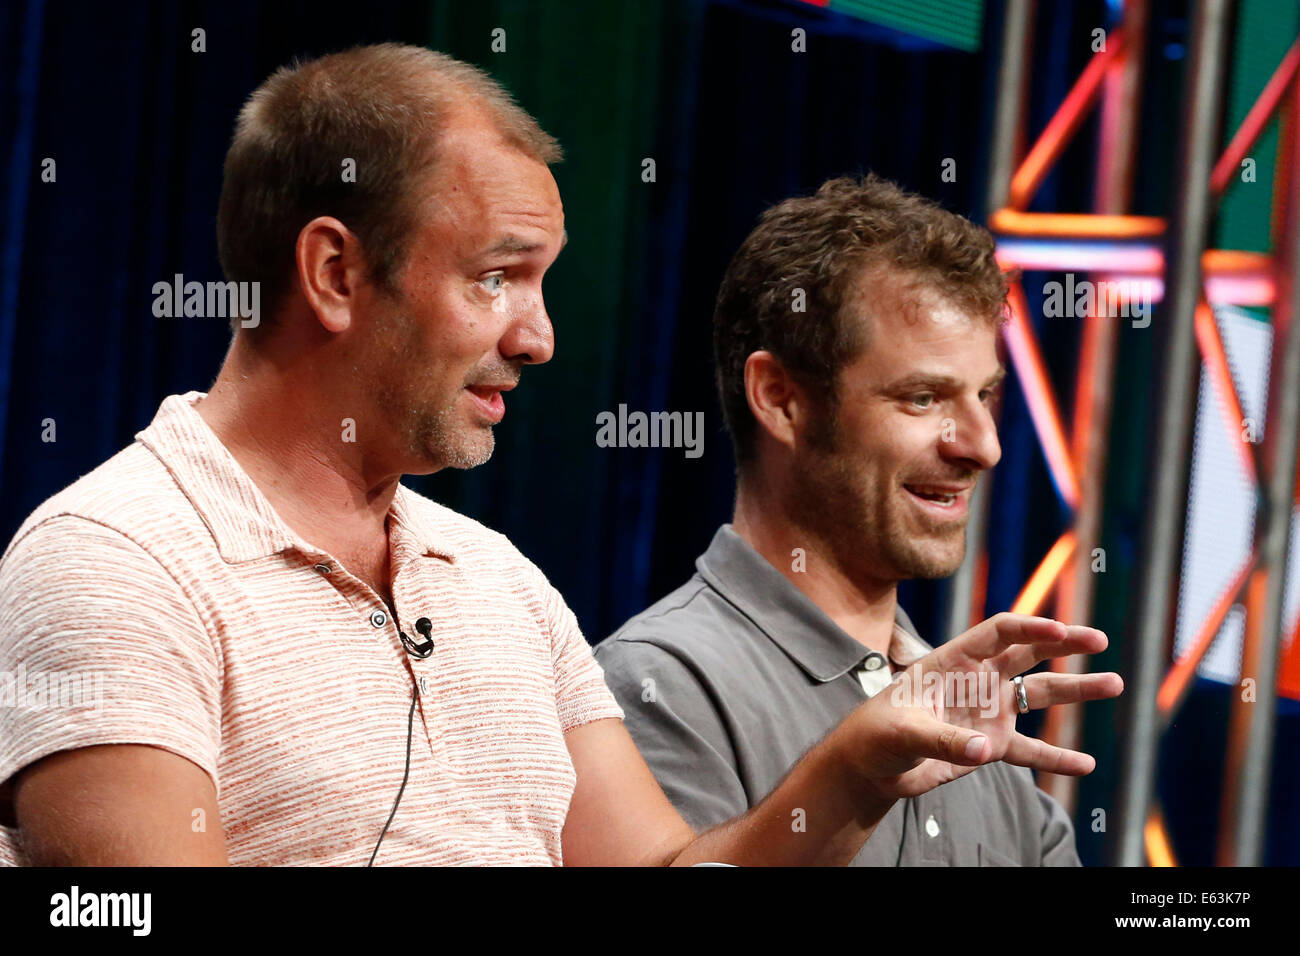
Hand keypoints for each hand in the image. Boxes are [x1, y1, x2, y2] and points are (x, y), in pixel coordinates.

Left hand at [844, 612, 1122, 800]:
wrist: (870, 767)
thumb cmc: (875, 735)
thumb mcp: (903, 733)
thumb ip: (943, 739)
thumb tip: (987, 748)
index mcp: (953, 660)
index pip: (997, 633)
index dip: (1028, 628)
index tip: (1060, 631)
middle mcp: (977, 680)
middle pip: (1027, 653)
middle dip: (1064, 643)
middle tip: (1099, 639)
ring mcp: (987, 711)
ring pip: (1039, 695)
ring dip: (1076, 690)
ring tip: (1114, 683)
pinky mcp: (991, 745)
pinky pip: (1032, 750)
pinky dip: (1058, 757)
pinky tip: (1086, 764)